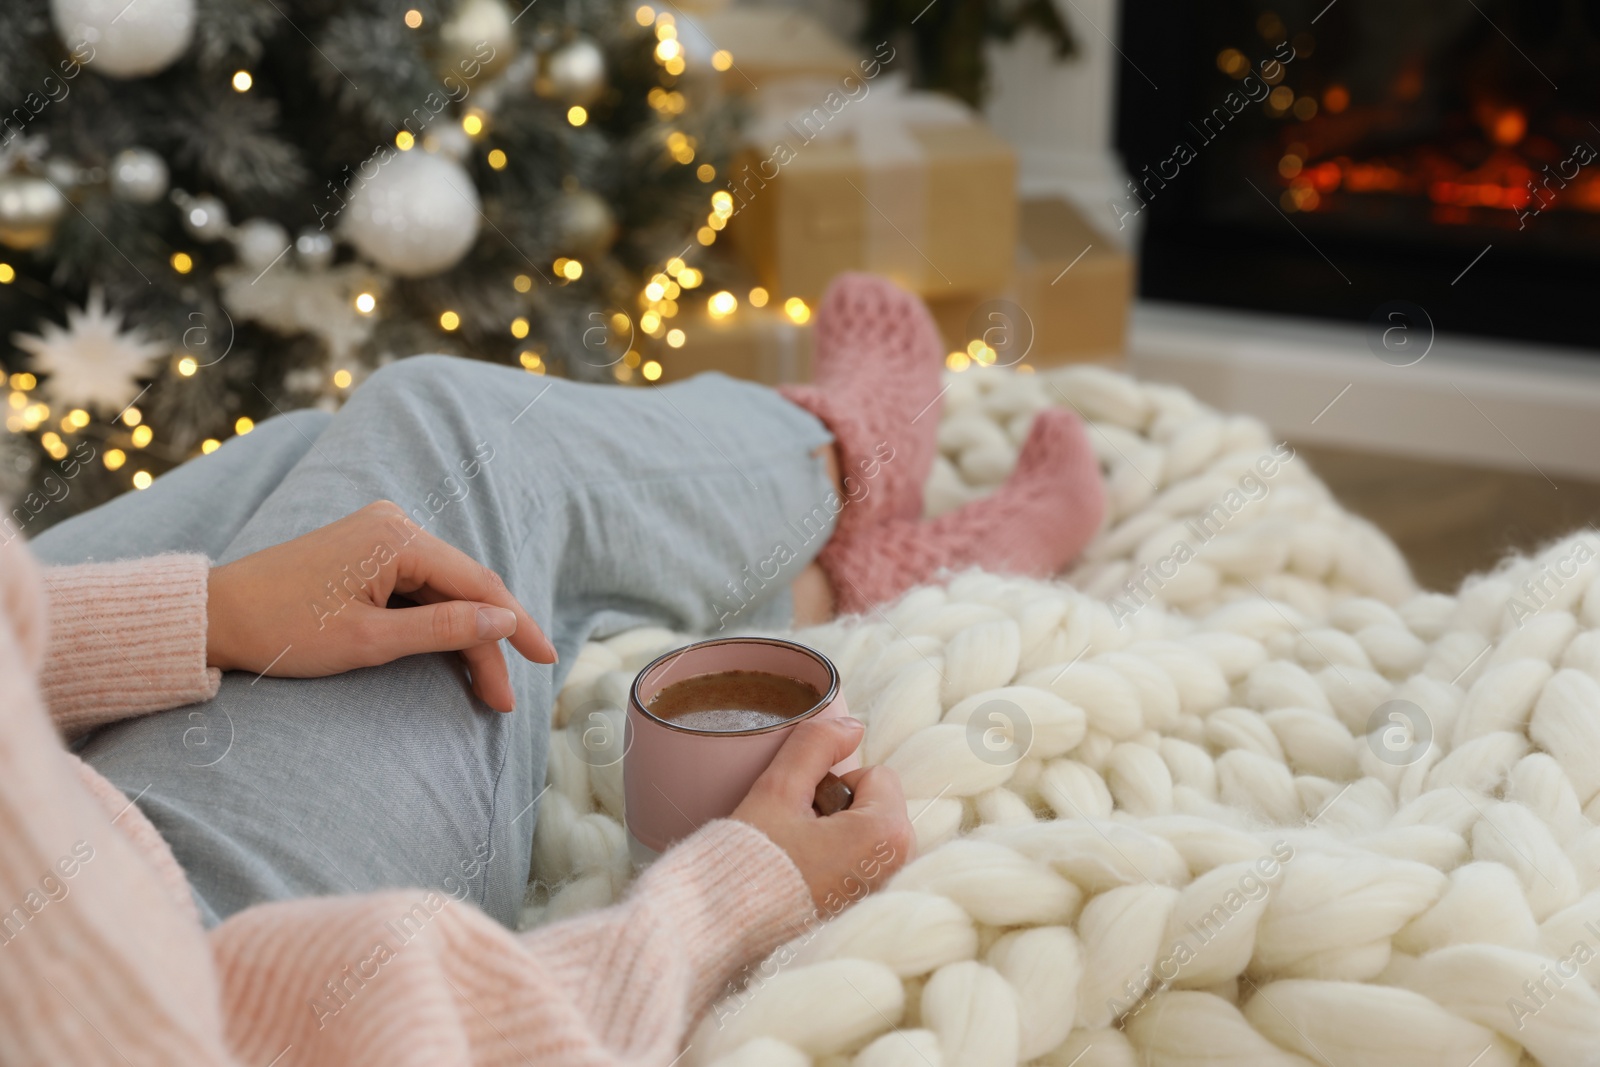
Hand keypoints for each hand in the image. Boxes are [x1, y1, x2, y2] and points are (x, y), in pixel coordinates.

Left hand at [206, 500, 555, 710]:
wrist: (214, 617)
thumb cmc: (282, 630)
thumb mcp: (370, 641)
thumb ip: (443, 630)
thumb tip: (503, 622)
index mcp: (397, 538)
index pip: (479, 584)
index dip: (516, 625)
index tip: (547, 660)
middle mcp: (395, 525)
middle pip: (464, 589)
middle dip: (488, 643)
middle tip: (505, 697)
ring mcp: (379, 535)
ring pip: (444, 591)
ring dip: (465, 637)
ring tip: (484, 687)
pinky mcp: (365, 552)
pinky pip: (419, 587)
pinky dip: (438, 622)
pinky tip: (454, 653)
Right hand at [732, 717, 912, 911]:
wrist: (728, 919)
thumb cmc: (755, 856)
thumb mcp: (780, 786)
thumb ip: (817, 744)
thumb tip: (852, 726)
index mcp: (888, 834)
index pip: (874, 774)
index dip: (832, 782)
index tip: (803, 812)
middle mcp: (898, 865)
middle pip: (874, 800)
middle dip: (838, 805)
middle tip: (799, 831)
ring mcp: (884, 887)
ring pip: (865, 825)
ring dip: (835, 828)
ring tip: (799, 852)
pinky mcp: (867, 902)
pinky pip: (860, 855)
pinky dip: (836, 854)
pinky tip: (804, 870)